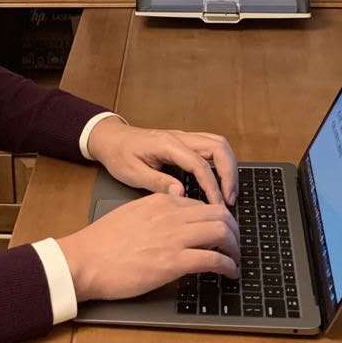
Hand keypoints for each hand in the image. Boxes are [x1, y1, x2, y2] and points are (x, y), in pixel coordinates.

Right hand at [58, 191, 239, 302]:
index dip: (216, 219)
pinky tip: (229, 273)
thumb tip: (172, 217)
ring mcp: (174, 238)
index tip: (220, 232)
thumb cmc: (101, 243)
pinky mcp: (174, 262)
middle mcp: (172, 215)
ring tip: (235, 261)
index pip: (201, 205)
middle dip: (234, 230)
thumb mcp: (131, 214)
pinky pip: (214, 259)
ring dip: (235, 248)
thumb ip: (154, 213)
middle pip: (220, 214)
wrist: (85, 260)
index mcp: (160, 202)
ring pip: (223, 233)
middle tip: (235, 246)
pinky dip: (228, 266)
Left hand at [86, 117, 238, 205]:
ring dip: (229, 167)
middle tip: (229, 199)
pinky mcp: (185, 142)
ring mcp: (185, 138)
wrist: (111, 139)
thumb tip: (181, 193)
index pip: (199, 164)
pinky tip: (220, 181)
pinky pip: (212, 147)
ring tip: (229, 192)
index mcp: (167, 144)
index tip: (218, 205)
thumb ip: (157, 182)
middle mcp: (180, 137)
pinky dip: (221, 163)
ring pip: (219, 144)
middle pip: (218, 147)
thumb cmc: (119, 155)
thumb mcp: (132, 173)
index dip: (212, 185)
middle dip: (229, 173)